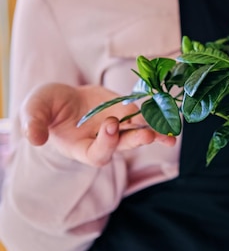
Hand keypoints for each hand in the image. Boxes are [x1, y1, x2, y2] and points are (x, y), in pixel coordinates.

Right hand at [20, 83, 175, 166]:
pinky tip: (172, 112)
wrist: (61, 97)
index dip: (106, 142)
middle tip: (149, 135)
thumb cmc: (46, 107)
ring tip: (170, 136)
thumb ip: (34, 124)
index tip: (110, 124)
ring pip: (138, 132)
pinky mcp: (126, 110)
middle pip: (123, 146)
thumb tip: (35, 139)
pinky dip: (158, 113)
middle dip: (136, 140)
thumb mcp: (35, 111)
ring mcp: (118, 125)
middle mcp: (104, 140)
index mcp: (81, 148)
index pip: (98, 153)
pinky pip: (144, 113)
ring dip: (155, 132)